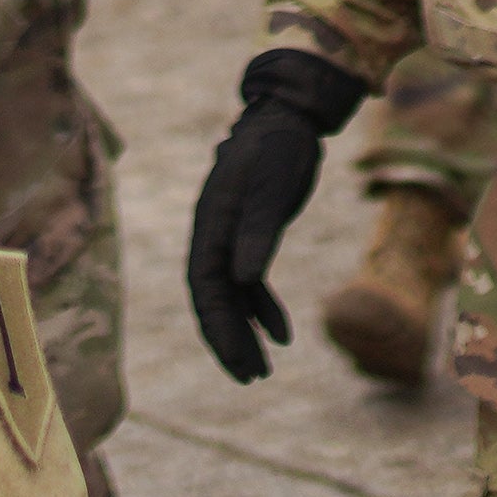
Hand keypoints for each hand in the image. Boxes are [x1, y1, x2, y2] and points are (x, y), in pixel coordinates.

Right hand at [187, 48, 365, 382]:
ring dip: (245, 332)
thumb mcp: (270, 188)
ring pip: (231, 296)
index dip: (219, 327)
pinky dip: (264, 310)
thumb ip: (256, 231)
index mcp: (211, 224)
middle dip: (228, 340)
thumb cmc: (278, 148)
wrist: (290, 118)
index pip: (206, 286)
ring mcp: (231, 237)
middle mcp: (214, 235)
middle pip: (213, 298)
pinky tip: (282, 335)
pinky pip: (250, 283)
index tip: (236, 362)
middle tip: (249, 378)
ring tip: (263, 370)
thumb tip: (242, 280)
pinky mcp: (251, 237)